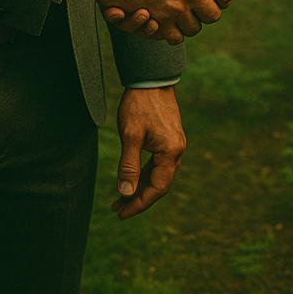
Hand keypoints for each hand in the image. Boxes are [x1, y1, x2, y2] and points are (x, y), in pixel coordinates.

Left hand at [112, 87, 185, 219]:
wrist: (151, 79)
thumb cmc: (139, 105)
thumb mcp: (130, 136)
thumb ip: (128, 165)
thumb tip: (125, 193)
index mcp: (170, 153)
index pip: (157, 189)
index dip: (139, 204)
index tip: (120, 213)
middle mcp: (176, 152)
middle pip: (158, 185)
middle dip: (137, 198)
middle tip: (116, 208)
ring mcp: (173, 145)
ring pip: (157, 175)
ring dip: (139, 187)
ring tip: (119, 197)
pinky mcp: (168, 139)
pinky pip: (157, 164)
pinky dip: (143, 174)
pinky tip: (131, 178)